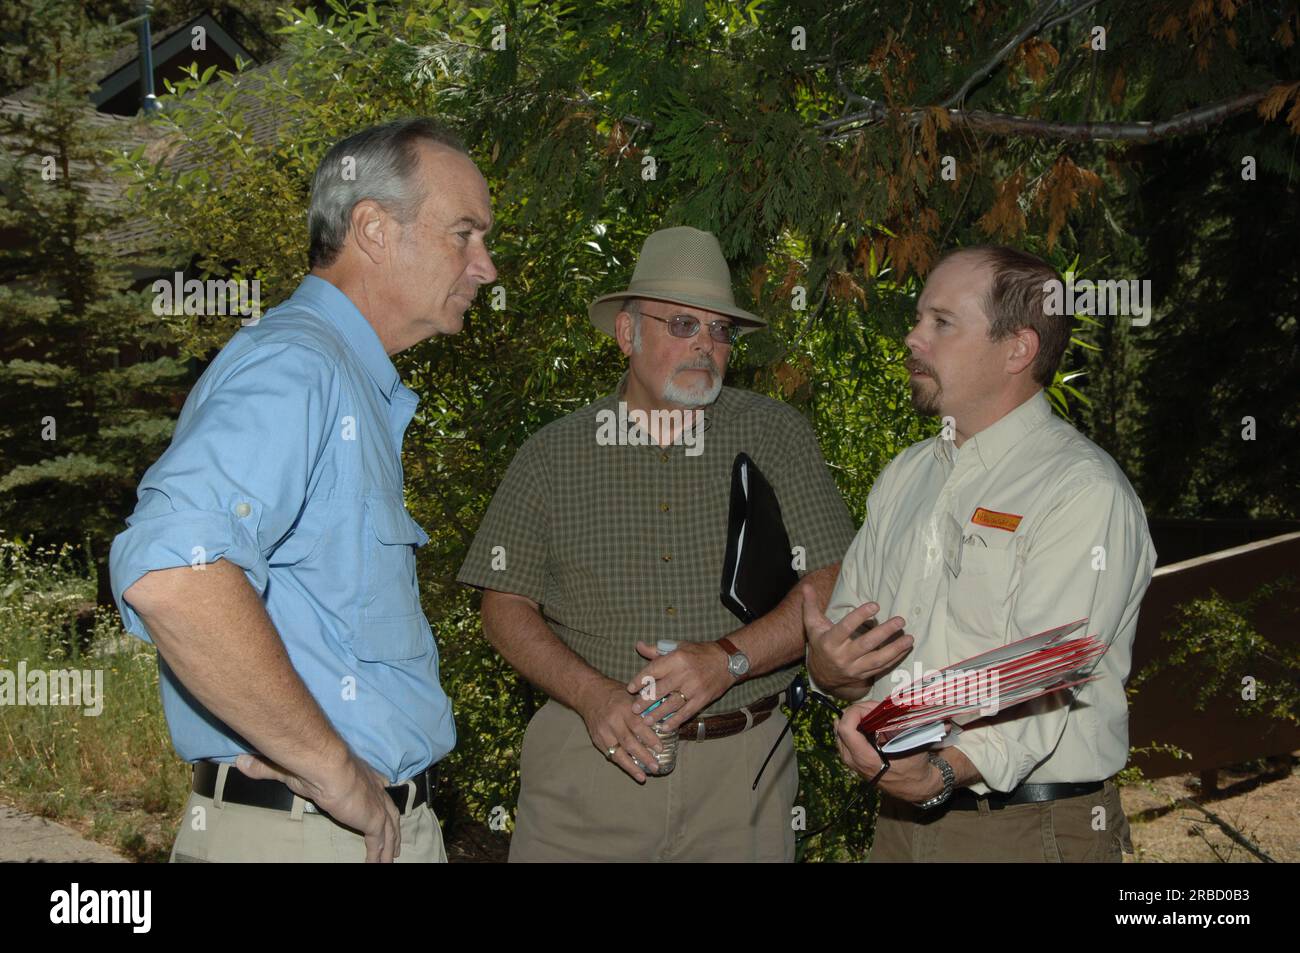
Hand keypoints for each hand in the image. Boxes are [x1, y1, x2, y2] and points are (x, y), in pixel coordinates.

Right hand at [235, 751, 400, 861]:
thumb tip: (240, 762)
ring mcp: (374, 804)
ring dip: (390, 842)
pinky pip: (379, 841)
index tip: (383, 790)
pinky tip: (380, 865)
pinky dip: (380, 854)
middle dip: (390, 823)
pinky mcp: (372, 819)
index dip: (378, 789)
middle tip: (392, 837)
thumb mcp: (287, 767)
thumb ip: (265, 768)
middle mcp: (371, 787)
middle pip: (387, 808)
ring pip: (388, 827)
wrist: (324, 764)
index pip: (374, 782)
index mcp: (357, 772)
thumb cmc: (308, 763)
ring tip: (390, 856)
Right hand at [577, 679, 664, 782]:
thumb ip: (644, 707)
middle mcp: (612, 721)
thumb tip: (664, 717)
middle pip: (629, 742)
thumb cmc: (614, 693)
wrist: (588, 693)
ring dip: (631, 766)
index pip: (638, 725)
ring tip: (643, 777)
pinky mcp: (597, 740)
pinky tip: (631, 770)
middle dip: (643, 756)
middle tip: (655, 767)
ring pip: (618, 753)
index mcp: (623, 708)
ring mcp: (603, 732)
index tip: (660, 748)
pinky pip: (610, 755)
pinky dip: (621, 763)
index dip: (649, 738)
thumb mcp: (630, 694)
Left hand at [626, 640, 732, 730]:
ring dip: (658, 714)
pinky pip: (687, 712)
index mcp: (677, 658)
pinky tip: (665, 726)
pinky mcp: (703, 699)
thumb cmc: (700, 653)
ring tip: (646, 721)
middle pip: (660, 689)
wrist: (728, 661)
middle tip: (634, 709)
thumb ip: (657, 650)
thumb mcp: (679, 646)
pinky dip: (675, 721)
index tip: (630, 688)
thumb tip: (638, 645)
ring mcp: (694, 688)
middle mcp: (684, 674)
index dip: (640, 680)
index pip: (653, 670)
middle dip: (645, 701)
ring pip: (672, 704)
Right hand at [803, 584, 912, 697]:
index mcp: (829, 642)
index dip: (860, 616)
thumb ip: (810, 605)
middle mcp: (842, 657)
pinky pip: (882, 668)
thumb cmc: (820, 644)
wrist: (821, 676)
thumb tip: (807, 586)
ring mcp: (854, 668)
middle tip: (900, 620)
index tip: (876, 605)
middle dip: (884, 632)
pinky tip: (906, 648)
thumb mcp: (812, 625)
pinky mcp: (863, 676)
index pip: (845, 628)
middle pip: (865, 645)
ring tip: (909, 637)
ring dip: (895, 649)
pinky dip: (896, 659)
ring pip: (877, 659)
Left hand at [834, 699, 940, 803]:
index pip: (845, 728)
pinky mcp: (853, 760)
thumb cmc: (913, 767)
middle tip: (874, 708)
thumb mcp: (908, 745)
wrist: (913, 787)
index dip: (855, 712)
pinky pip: (845, 739)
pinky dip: (854, 727)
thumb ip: (895, 726)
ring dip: (855, 718)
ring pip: (840, 731)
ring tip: (872, 714)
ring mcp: (851, 761)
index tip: (871, 708)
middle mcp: (853, 760)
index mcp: (865, 757)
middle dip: (856, 712)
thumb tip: (888, 706)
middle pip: (840, 726)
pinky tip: (868, 724)